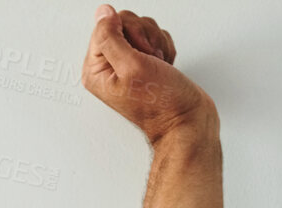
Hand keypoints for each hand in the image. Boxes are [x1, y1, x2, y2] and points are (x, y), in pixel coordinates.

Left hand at [81, 6, 216, 145]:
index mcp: (96, 70)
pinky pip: (155, 38)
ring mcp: (128, 64)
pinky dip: (164, 49)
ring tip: (158, 65)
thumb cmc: (160, 104)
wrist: (186, 120)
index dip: (128, 32)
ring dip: (156, 43)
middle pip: (124, 23)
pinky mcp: (146, 62)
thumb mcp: (130, 66)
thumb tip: (103, 13)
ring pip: (142, 28)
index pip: (106, 25)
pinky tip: (164, 66)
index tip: (139, 52)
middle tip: (149, 60)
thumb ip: (110, 37)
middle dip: (144, 37)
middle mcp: (109, 67)